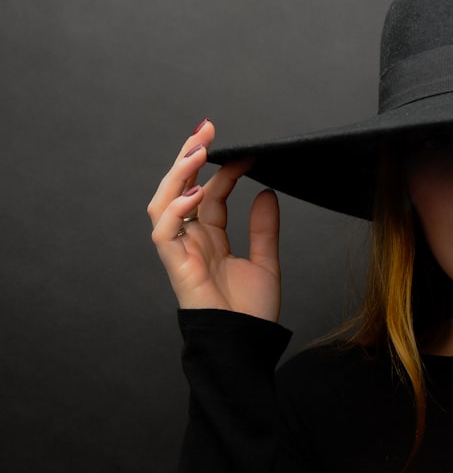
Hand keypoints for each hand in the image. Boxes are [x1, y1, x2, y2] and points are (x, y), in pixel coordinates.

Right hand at [147, 119, 280, 321]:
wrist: (247, 344)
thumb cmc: (252, 312)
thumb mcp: (266, 260)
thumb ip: (264, 227)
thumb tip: (267, 191)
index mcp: (211, 239)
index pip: (209, 193)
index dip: (223, 170)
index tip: (244, 151)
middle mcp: (192, 241)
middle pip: (180, 190)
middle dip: (189, 157)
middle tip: (206, 128)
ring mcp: (182, 251)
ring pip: (164, 202)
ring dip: (178, 174)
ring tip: (198, 150)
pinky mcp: (176, 265)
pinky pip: (165, 231)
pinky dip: (177, 209)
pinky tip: (196, 193)